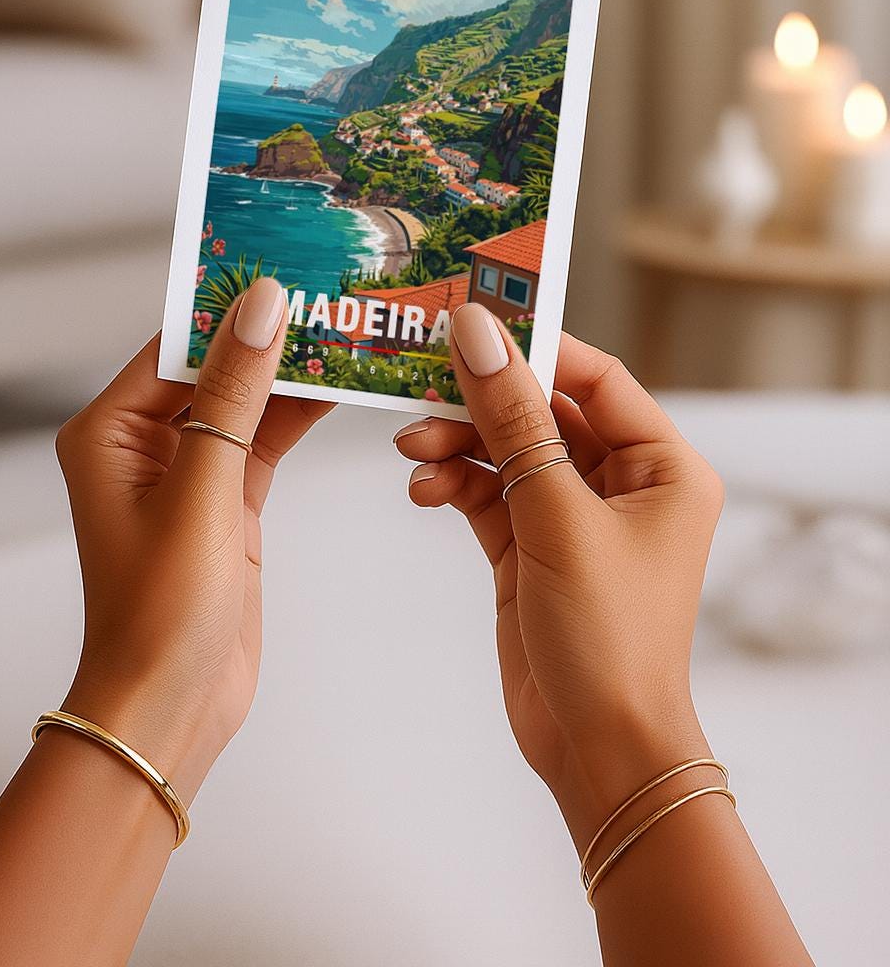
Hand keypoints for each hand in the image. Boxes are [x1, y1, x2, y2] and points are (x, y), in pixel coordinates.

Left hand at [55, 277, 330, 798]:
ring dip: (292, 372)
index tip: (285, 266)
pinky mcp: (227, 500)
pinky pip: (266, 439)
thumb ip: (233, 395)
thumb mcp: (202, 489)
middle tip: (329, 291)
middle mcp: (143, 443)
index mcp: (109, 430)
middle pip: (214, 366)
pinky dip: (301, 415)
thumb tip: (261, 309)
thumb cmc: (158, 613)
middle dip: (270, 334)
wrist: (170, 708)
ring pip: (246, 400)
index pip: (176, 344)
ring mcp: (188, 472)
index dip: (230, 305)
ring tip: (348, 327)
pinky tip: (342, 384)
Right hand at [395, 306, 723, 848]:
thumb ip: (513, 422)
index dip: (533, 345)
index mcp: (663, 466)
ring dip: (457, 443)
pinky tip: (421, 489)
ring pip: (507, 450)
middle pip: (541, 409)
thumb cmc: (609, 638)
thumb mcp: (557, 517)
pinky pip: (487, 493)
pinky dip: (452, 484)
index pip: (594, 376)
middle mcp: (623, 483)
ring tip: (410, 448)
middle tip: (417, 379)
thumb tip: (476, 334)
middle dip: (479, 400)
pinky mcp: (531, 548)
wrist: (597, 751)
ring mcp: (573, 516)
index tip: (469, 321)